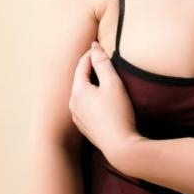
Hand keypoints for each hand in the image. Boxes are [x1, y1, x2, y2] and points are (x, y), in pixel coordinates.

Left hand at [69, 41, 141, 162]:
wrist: (121, 147)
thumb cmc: (118, 113)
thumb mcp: (113, 83)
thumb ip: (103, 63)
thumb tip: (94, 47)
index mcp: (78, 91)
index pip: (82, 66)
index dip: (91, 54)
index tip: (100, 46)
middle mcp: (73, 104)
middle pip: (80, 80)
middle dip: (89, 68)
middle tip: (101, 58)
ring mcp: (78, 118)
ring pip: (82, 94)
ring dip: (90, 84)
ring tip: (102, 77)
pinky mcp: (85, 128)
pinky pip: (85, 107)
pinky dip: (92, 98)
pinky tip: (102, 99)